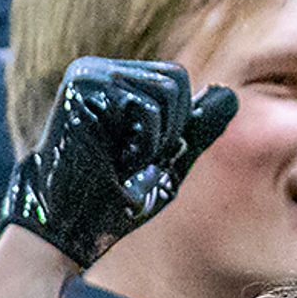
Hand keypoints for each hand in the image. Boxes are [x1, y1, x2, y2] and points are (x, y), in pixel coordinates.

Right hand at [1, 57, 234, 267]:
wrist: (66, 226)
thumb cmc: (109, 200)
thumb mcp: (164, 162)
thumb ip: (195, 128)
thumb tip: (230, 94)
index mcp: (111, 83)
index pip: (174, 79)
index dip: (174, 123)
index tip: (142, 156)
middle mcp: (96, 71)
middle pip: (174, 79)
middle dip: (169, 129)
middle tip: (133, 159)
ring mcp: (87, 75)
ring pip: (166, 89)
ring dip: (156, 138)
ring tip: (122, 159)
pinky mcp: (82, 88)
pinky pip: (146, 105)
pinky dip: (144, 142)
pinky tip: (113, 158)